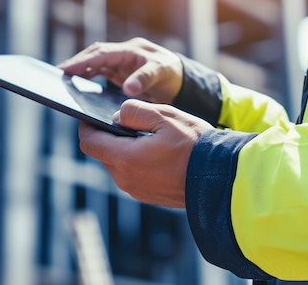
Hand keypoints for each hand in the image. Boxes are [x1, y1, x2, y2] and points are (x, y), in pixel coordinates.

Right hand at [58, 37, 182, 103]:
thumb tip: (127, 88)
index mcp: (132, 50)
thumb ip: (144, 79)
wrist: (181, 79)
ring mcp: (121, 62)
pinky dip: (88, 76)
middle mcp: (124, 53)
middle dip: (77, 63)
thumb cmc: (172, 74)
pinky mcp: (120, 71)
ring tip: (62, 80)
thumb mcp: (162, 74)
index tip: (67, 69)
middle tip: (57, 74)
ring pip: (95, 63)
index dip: (84, 61)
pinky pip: (100, 71)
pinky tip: (77, 85)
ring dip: (80, 70)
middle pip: (95, 55)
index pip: (103, 53)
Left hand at [78, 99, 213, 207]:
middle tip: (131, 121)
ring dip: (126, 149)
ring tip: (150, 136)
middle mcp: (126, 179)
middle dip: (110, 136)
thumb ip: (135, 111)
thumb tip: (117, 116)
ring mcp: (137, 190)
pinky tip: (159, 152)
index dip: (87, 126)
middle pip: (103, 153)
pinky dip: (138, 161)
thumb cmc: (195, 145)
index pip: (89, 142)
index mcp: (125, 158)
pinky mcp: (149, 196)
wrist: (220, 177)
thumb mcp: (165, 116)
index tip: (92, 115)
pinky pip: (134, 175)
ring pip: (119, 164)